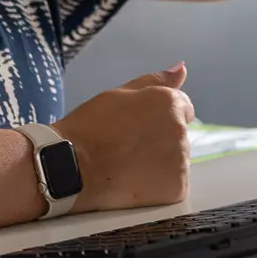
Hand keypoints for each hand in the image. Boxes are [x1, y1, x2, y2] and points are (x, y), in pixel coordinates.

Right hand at [54, 64, 193, 211]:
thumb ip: (154, 81)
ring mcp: (180, 163)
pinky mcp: (176, 190)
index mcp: (170, 104)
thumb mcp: (119, 95)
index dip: (158, 119)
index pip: (183, 109)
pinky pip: (172, 187)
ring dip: (158, 165)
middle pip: (178, 137)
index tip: (137, 128)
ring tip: (126, 167)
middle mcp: (181, 132)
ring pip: (175, 163)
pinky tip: (132, 183)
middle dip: (159, 142)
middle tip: (127, 148)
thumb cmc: (90, 128)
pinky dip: (157, 187)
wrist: (73, 167)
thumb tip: (181, 67)